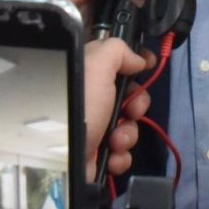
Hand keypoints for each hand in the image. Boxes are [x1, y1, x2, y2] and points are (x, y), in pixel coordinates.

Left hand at [84, 37, 154, 178]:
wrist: (59, 157)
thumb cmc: (80, 106)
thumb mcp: (96, 65)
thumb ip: (118, 51)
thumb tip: (137, 60)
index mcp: (87, 75)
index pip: (115, 61)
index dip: (134, 62)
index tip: (149, 65)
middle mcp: (91, 99)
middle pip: (128, 95)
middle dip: (136, 104)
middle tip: (131, 111)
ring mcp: (94, 128)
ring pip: (128, 125)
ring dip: (127, 134)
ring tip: (115, 141)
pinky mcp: (96, 154)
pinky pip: (122, 152)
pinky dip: (120, 155)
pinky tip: (111, 156)